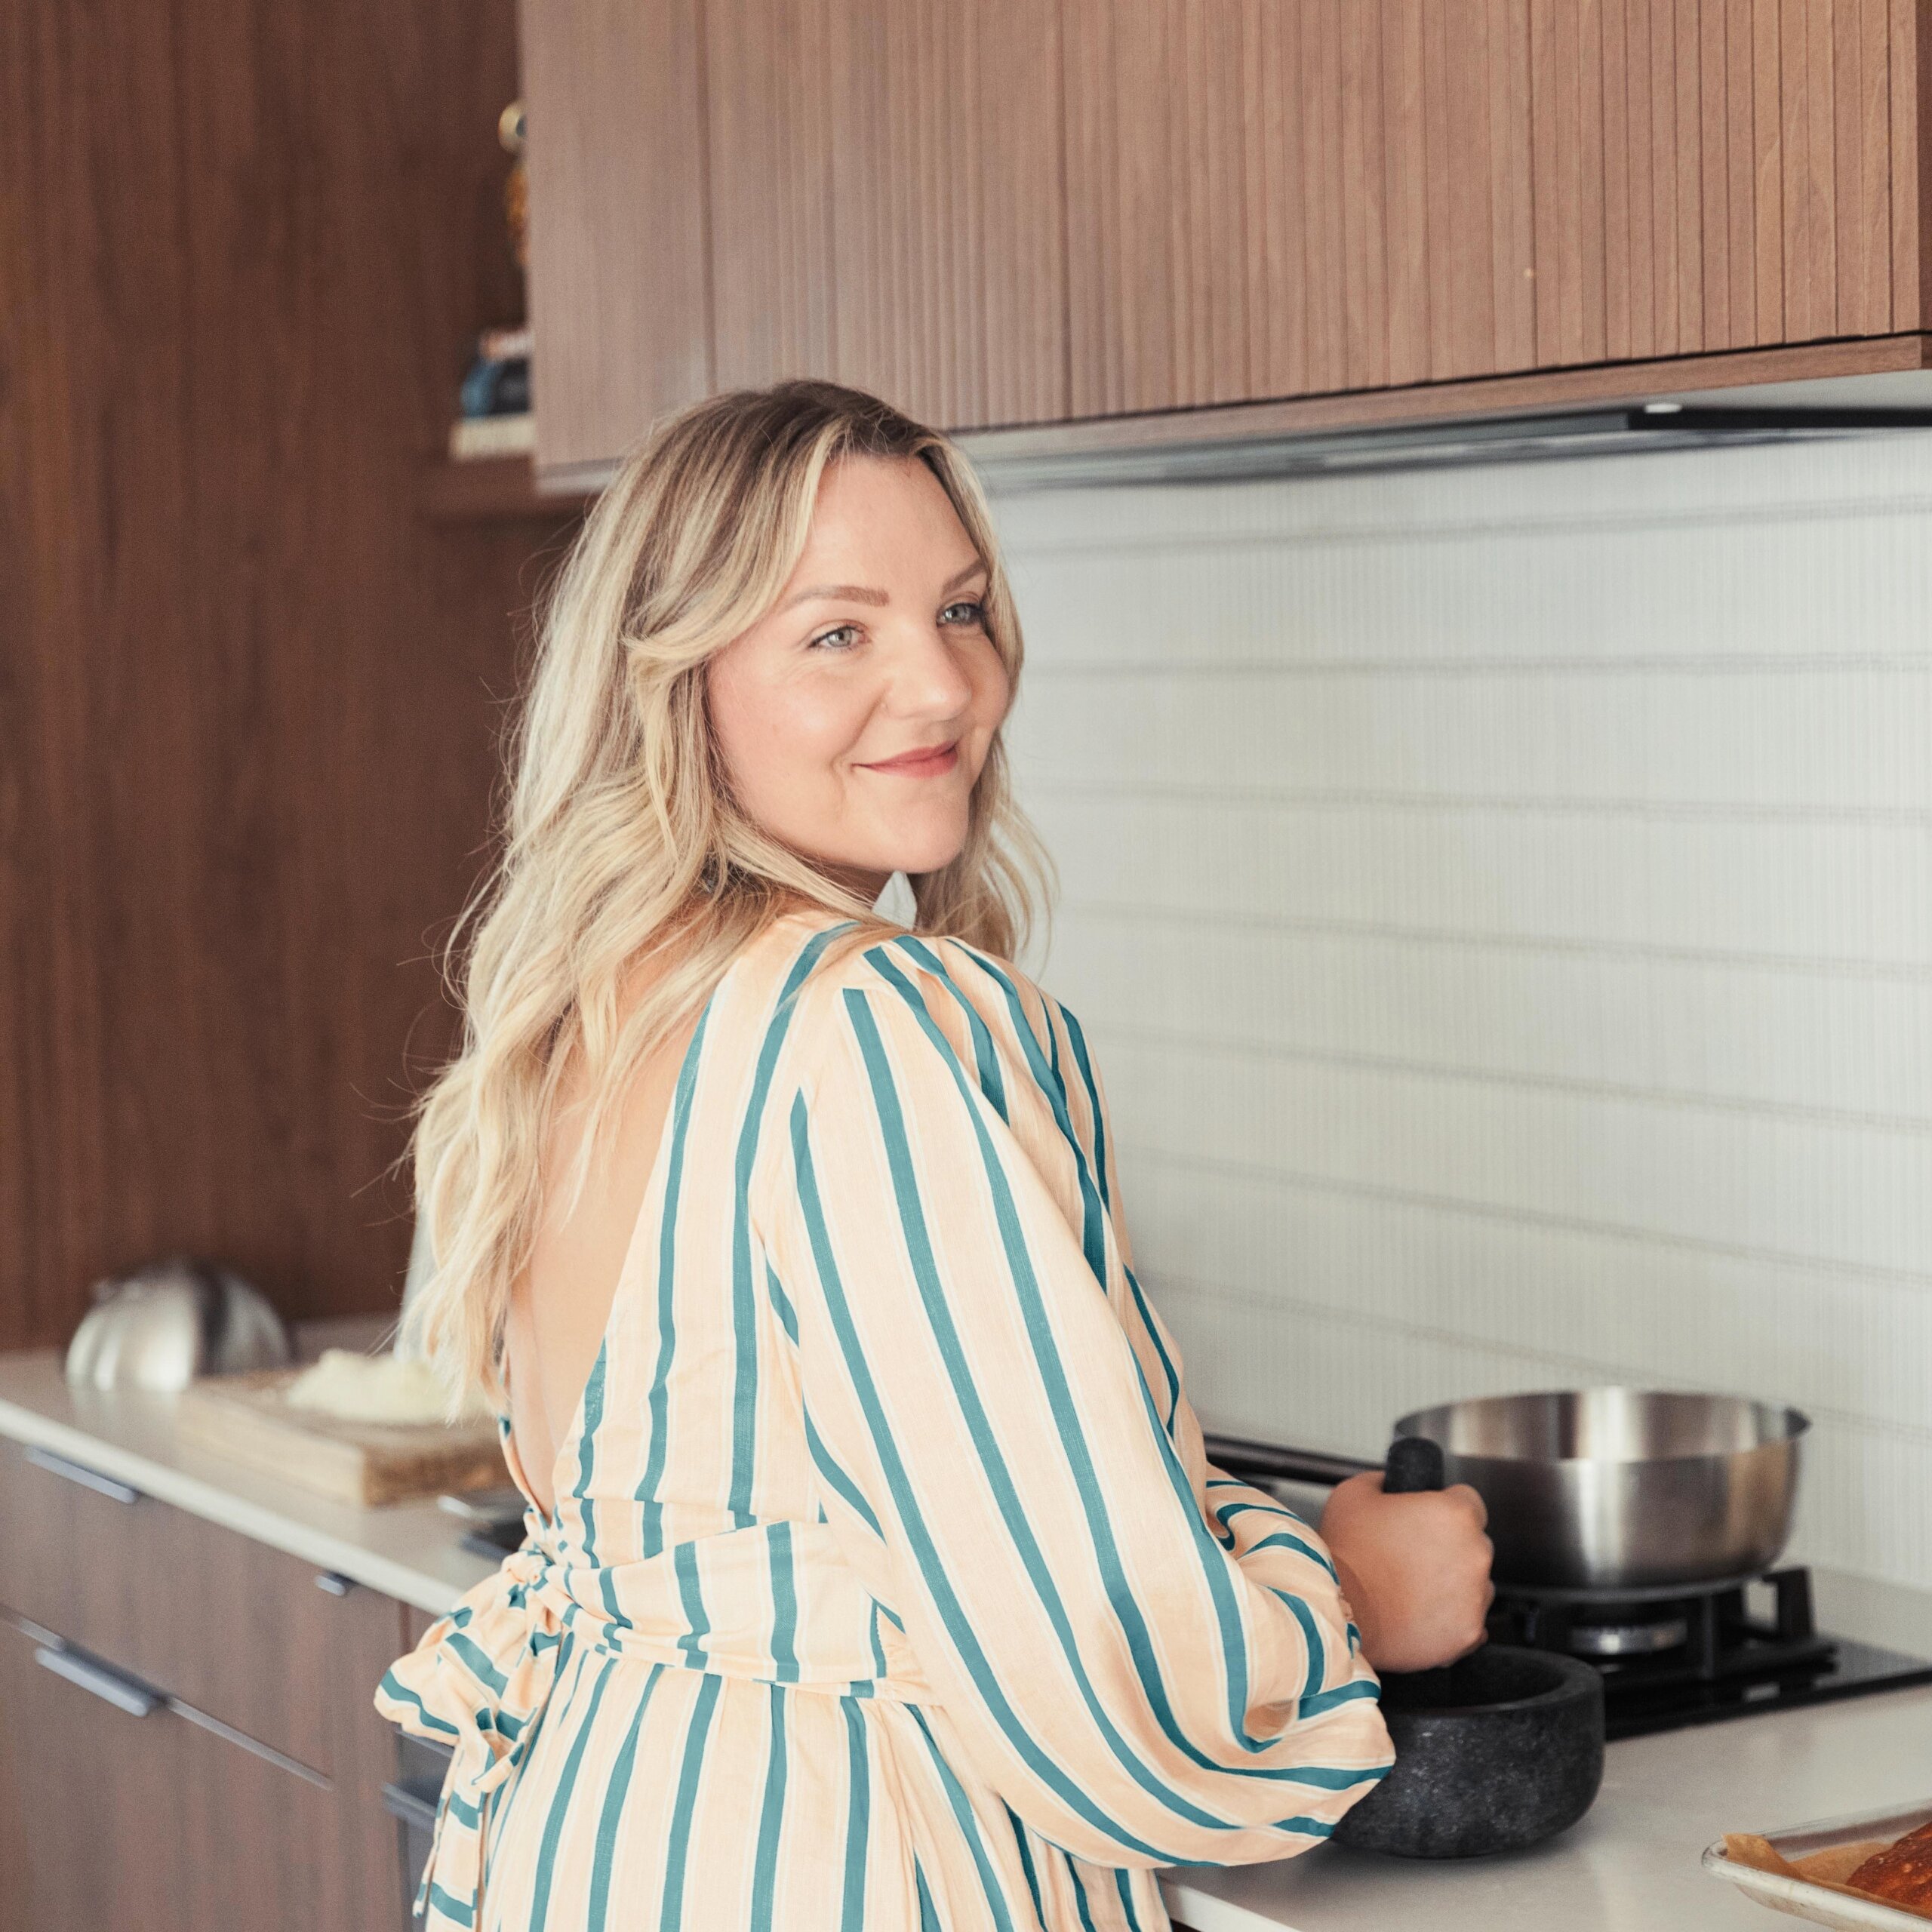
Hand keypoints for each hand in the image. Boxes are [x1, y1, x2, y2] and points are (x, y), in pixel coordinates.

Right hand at [1318, 1470, 1494, 1673]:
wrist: (1338, 1610)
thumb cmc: (1346, 1553)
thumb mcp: (1353, 1494)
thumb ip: (1382, 1481)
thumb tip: (1390, 1484)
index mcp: (1454, 1514)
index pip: (1469, 1501)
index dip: (1446, 1507)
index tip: (1430, 1520)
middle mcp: (1475, 1554)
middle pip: (1474, 1544)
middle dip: (1450, 1548)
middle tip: (1414, 1556)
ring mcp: (1475, 1597)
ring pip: (1475, 1585)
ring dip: (1454, 1584)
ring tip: (1415, 1589)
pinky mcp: (1468, 1633)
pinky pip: (1471, 1623)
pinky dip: (1452, 1620)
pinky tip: (1422, 1614)